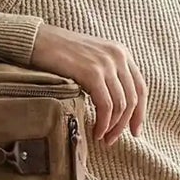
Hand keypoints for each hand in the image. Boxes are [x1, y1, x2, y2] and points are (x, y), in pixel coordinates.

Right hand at [29, 23, 147, 143]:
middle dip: (125, 124)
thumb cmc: (61, 53)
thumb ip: (108, 77)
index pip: (140, 88)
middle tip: (113, 140)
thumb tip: (118, 109)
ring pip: (121, 105)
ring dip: (113, 127)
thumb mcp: (93, 60)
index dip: (140, 113)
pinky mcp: (92, 72)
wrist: (39, 40)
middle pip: (133, 99)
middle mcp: (118, 56)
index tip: (134, 131)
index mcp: (121, 53)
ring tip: (103, 138)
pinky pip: (106, 105)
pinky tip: (96, 132)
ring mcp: (106, 63)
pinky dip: (103, 123)